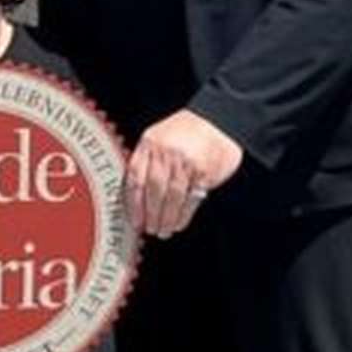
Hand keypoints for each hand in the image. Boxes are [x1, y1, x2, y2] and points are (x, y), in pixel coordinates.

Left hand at [125, 108, 241, 240]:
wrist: (218, 121)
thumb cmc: (186, 132)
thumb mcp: (158, 137)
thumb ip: (146, 161)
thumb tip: (134, 198)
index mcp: (149, 143)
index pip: (135, 178)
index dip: (133, 203)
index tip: (134, 220)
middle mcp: (166, 152)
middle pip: (153, 191)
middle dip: (151, 215)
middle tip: (150, 229)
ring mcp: (185, 162)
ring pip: (172, 197)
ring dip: (167, 218)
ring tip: (164, 230)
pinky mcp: (204, 171)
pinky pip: (191, 198)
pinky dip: (184, 215)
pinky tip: (179, 223)